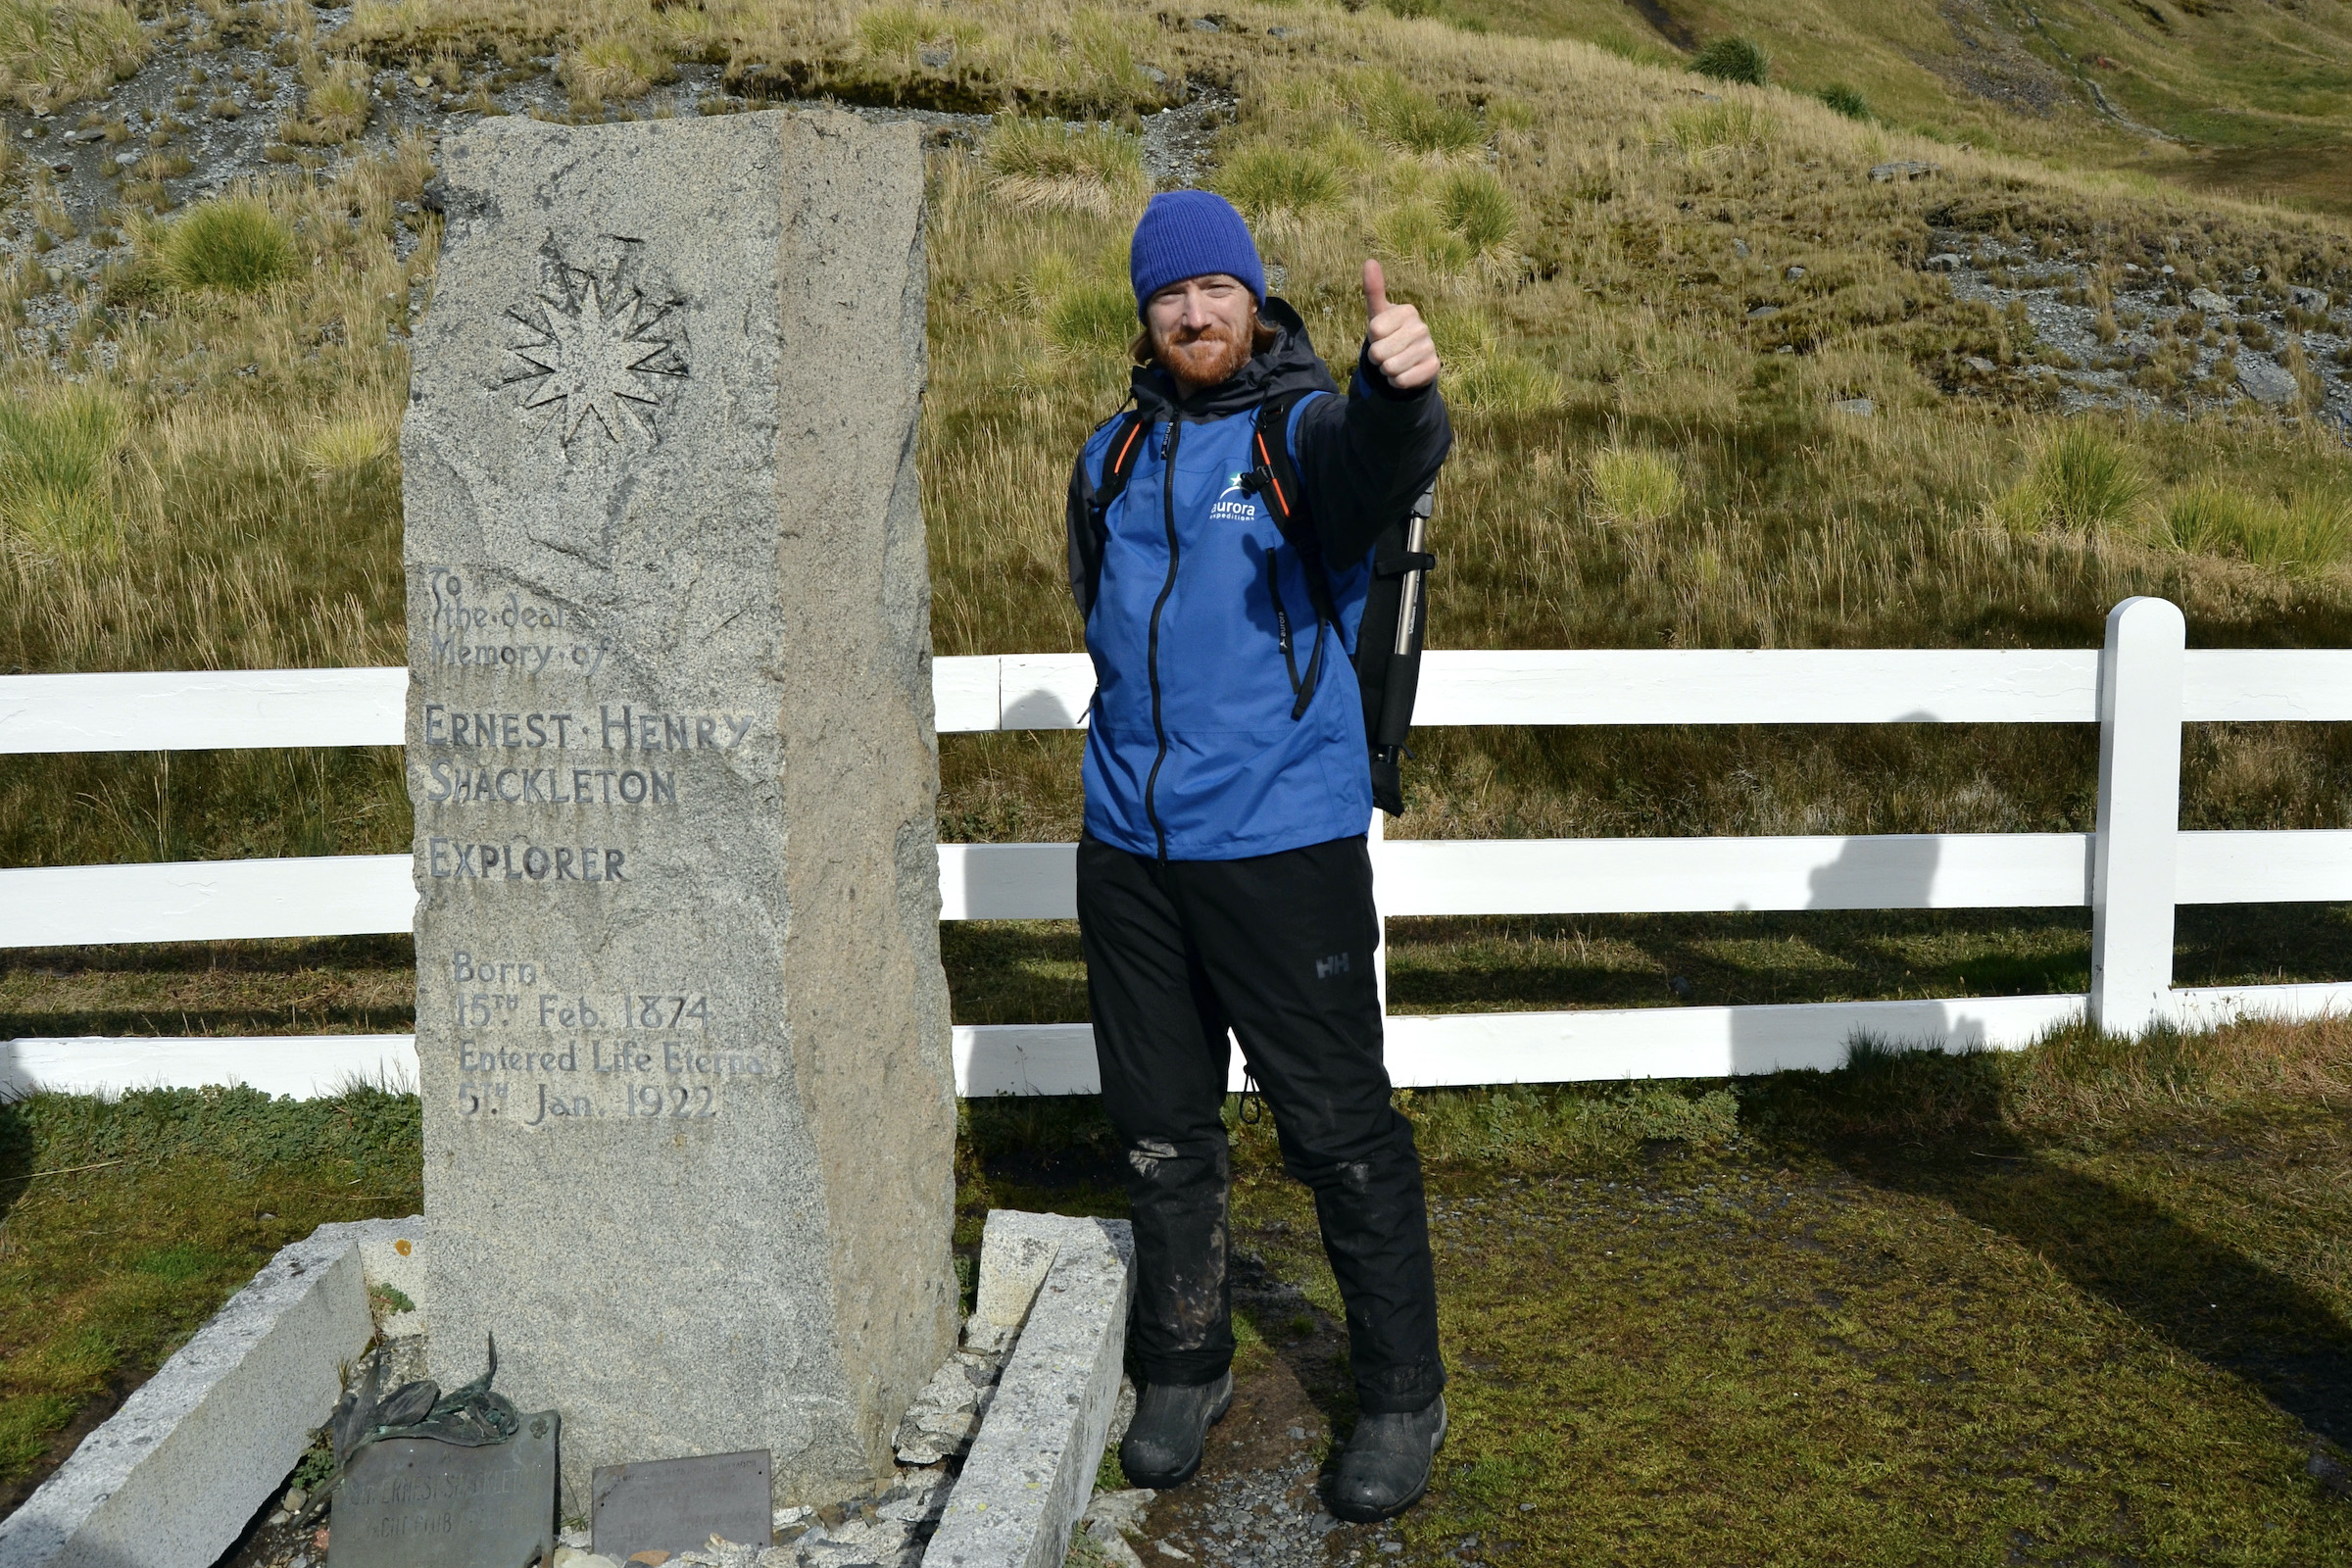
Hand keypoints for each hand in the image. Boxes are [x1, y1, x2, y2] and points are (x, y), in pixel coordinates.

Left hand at [1362, 259, 1438, 390]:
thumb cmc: (1390, 334)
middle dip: (1377, 358)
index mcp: (1408, 311)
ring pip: (1390, 368)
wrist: (1409, 362)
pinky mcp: (1434, 368)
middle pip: (1378, 352)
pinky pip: (1402, 381)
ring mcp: (1430, 347)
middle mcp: (1422, 327)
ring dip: (1387, 371)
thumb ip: (1374, 289)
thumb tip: (1370, 260)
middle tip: (1387, 353)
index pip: (1373, 330)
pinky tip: (1404, 373)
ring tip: (1396, 362)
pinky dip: (1397, 382)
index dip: (1372, 339)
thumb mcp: (1378, 314)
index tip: (1381, 336)